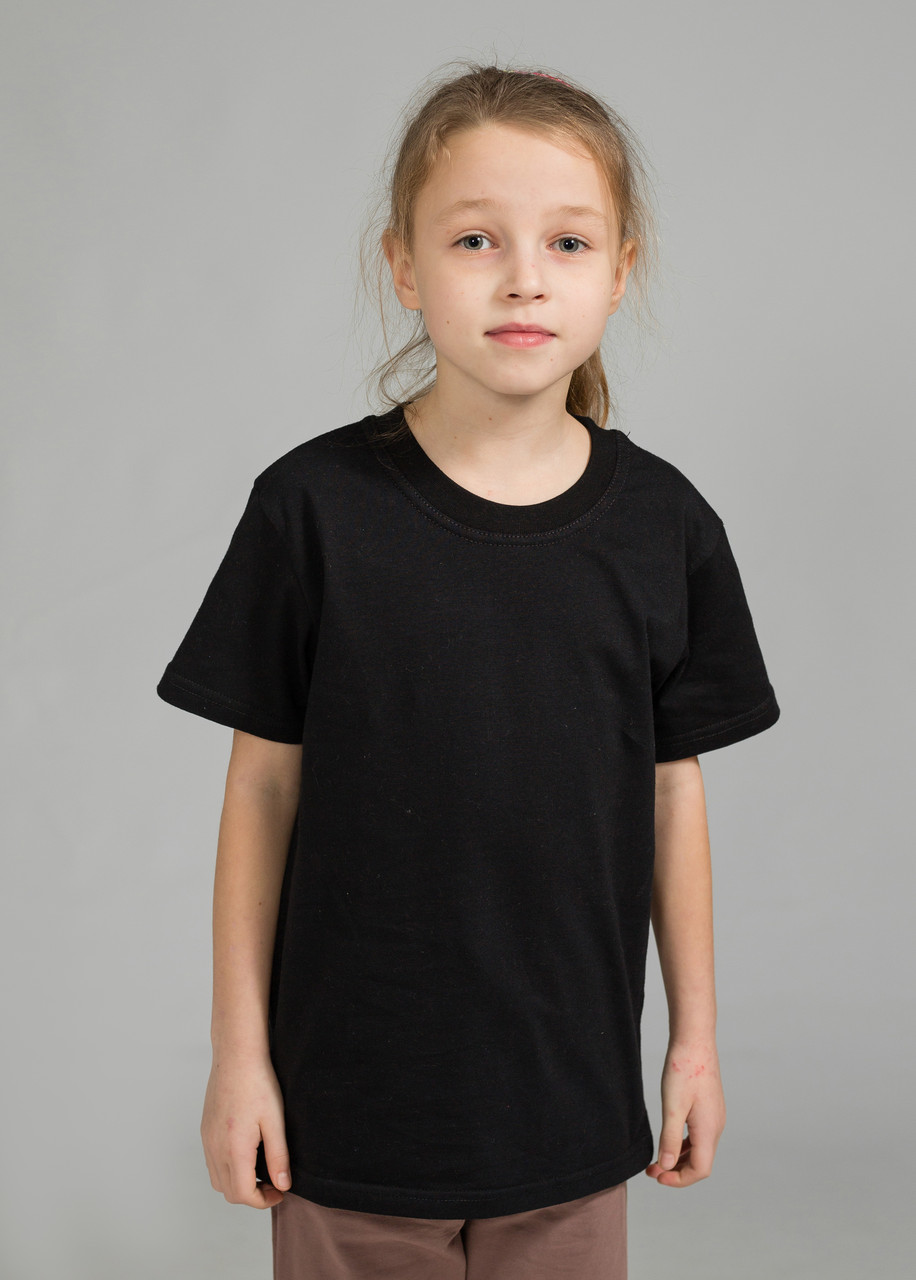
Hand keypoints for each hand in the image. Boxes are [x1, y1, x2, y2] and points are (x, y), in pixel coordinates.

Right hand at [201, 1051, 291, 1207]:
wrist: (236, 1054)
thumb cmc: (258, 1082)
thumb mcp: (275, 1120)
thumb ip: (278, 1156)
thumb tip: (283, 1185)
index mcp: (233, 1148)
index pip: (242, 1194)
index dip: (262, 1200)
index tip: (280, 1192)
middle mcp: (215, 1148)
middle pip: (228, 1192)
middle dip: (251, 1194)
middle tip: (274, 1183)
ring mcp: (207, 1139)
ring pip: (218, 1179)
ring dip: (238, 1183)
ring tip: (261, 1168)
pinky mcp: (205, 1130)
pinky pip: (212, 1162)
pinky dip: (228, 1168)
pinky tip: (247, 1152)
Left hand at [645, 1039, 725, 1187]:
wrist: (695, 1040)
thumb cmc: (683, 1069)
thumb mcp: (672, 1106)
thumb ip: (670, 1138)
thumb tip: (667, 1166)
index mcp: (709, 1130)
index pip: (700, 1170)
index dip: (678, 1180)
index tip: (657, 1176)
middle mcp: (716, 1127)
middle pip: (700, 1163)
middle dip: (676, 1171)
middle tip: (651, 1170)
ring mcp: (714, 1117)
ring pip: (700, 1150)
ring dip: (680, 1158)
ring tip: (657, 1159)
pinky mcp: (709, 1108)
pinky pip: (699, 1136)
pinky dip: (685, 1145)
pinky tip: (670, 1140)